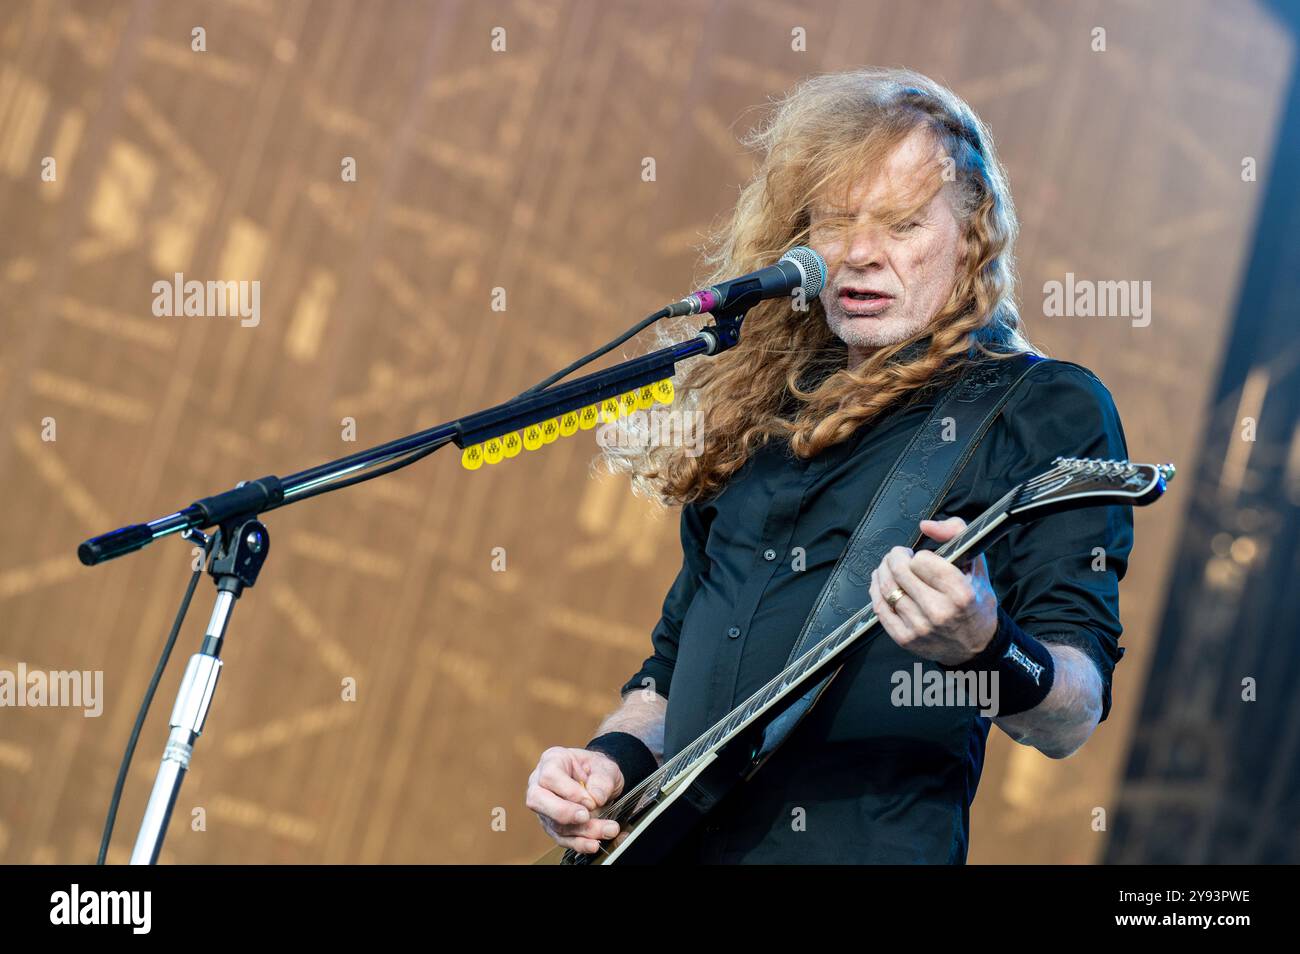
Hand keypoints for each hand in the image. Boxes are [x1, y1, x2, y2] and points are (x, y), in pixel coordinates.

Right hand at [525, 746, 623, 853]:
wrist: (600, 781)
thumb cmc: (597, 769)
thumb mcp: (605, 767)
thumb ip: (602, 780)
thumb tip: (595, 797)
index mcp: (552, 761)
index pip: (550, 776)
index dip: (569, 791)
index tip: (590, 800)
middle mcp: (541, 783)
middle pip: (537, 800)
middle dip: (563, 812)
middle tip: (586, 817)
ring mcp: (544, 806)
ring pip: (553, 823)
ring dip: (581, 831)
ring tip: (606, 830)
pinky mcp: (552, 825)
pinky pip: (561, 838)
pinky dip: (578, 843)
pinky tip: (592, 844)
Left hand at [868, 516, 998, 666]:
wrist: (976, 645)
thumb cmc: (975, 602)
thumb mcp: (975, 563)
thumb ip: (955, 533)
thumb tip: (925, 525)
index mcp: (960, 594)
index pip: (921, 561)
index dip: (920, 556)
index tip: (924, 559)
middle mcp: (939, 612)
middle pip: (899, 572)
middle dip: (895, 557)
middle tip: (899, 555)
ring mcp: (920, 627)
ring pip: (887, 589)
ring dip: (883, 571)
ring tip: (888, 566)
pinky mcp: (905, 639)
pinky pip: (880, 609)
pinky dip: (876, 590)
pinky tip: (881, 583)